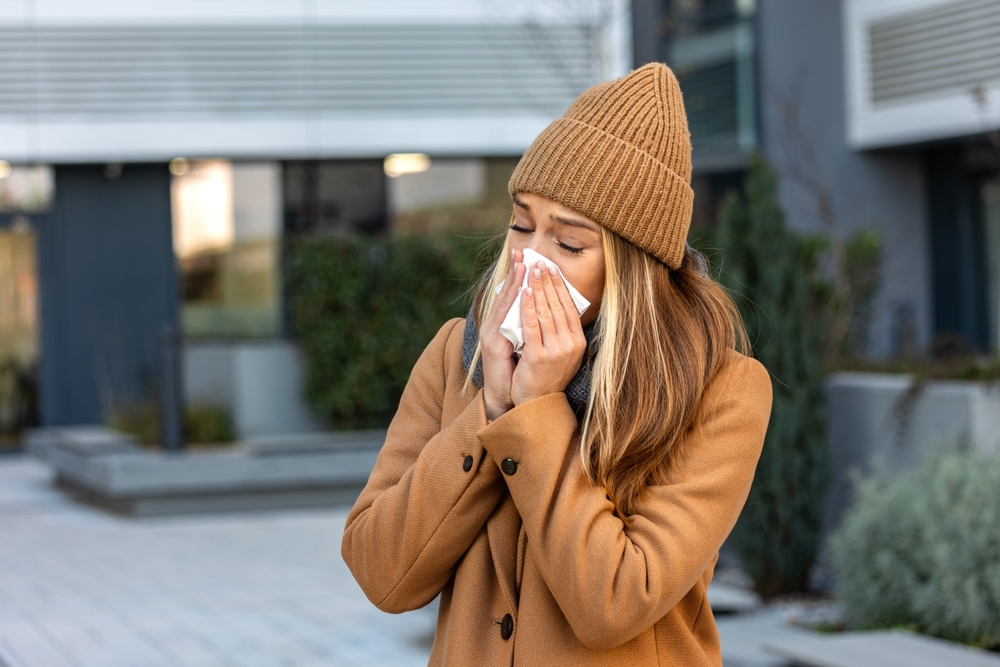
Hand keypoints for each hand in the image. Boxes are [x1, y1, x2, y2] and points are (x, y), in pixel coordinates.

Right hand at [480, 249, 526, 420]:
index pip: (511, 295)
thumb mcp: (525, 344)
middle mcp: (493, 326)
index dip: (517, 275)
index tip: (526, 256)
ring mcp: (492, 334)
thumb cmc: (517, 371)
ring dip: (514, 281)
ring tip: (522, 263)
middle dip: (515, 272)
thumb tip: (541, 308)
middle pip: (506, 293)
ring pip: (504, 302)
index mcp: (500, 325)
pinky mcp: (494, 345)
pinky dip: (513, 303)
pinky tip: (520, 290)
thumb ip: (528, 326)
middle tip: (523, 251)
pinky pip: (506, 319)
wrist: (506, 397)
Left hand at [510, 261, 586, 406]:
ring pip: (546, 312)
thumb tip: (557, 303)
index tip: (552, 268)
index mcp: (578, 341)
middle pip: (558, 305)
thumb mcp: (562, 352)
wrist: (536, 402)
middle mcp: (571, 345)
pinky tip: (524, 292)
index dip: (560, 286)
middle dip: (548, 281)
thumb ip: (562, 331)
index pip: (569, 307)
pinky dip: (528, 306)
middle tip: (540, 262)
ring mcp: (556, 350)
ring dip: (538, 288)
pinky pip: (532, 325)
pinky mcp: (539, 356)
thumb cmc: (546, 375)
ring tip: (531, 270)